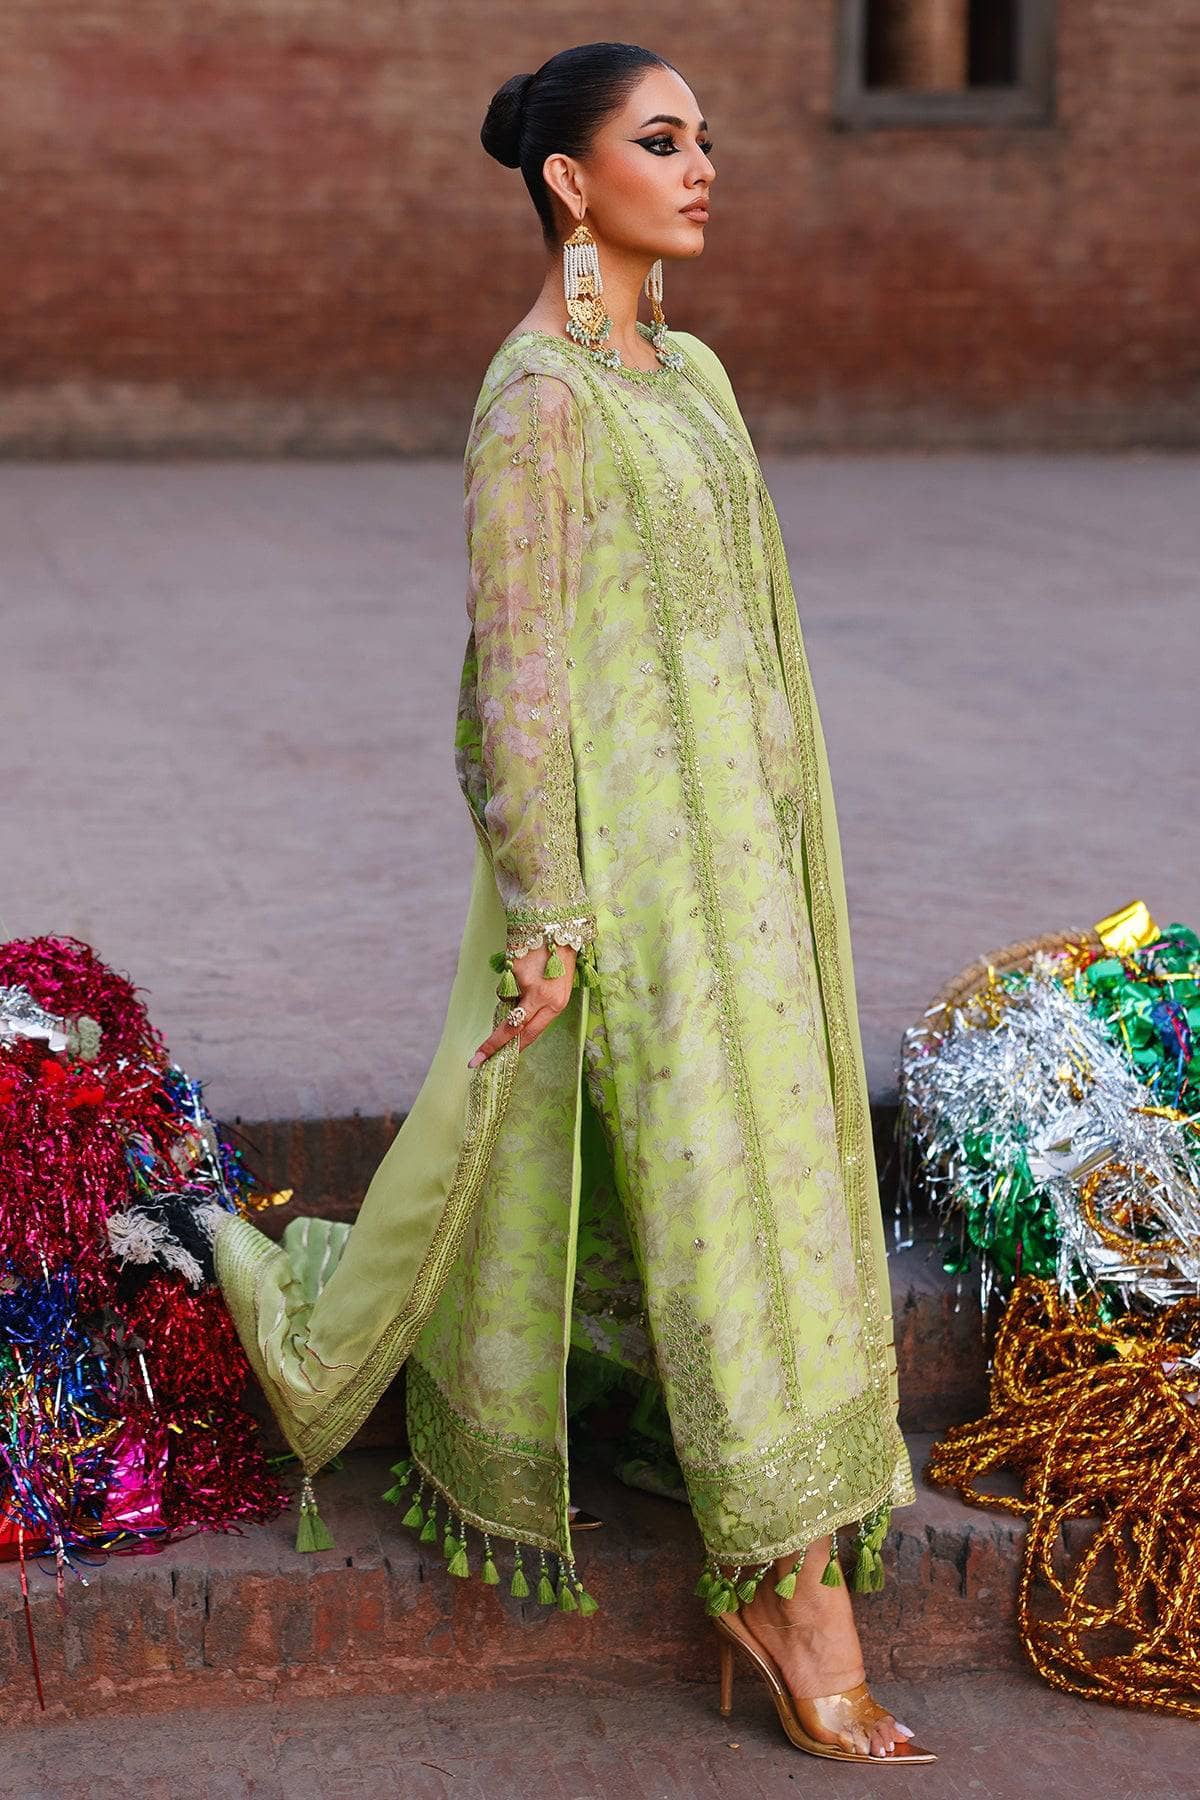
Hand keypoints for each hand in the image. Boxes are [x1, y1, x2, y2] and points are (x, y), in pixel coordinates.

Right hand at [467, 942, 576, 1065]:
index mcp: (556, 1005)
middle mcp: (542, 997)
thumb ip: (541, 1007)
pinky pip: (506, 983)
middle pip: (513, 1029)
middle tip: (475, 1059)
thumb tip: (517, 1024)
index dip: (512, 1049)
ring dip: (509, 996)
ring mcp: (525, 983)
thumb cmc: (561, 958)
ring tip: (527, 976)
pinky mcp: (513, 969)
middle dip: (492, 1045)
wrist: (558, 925)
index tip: (495, 1062)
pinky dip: (510, 978)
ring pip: (506, 1001)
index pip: (531, 1034)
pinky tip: (523, 964)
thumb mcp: (558, 987)